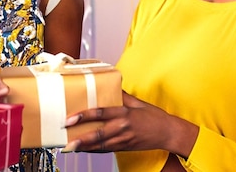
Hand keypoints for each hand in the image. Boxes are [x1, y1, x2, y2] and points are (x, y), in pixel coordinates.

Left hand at [63, 92, 197, 157]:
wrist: (168, 133)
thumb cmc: (153, 116)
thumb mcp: (137, 102)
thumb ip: (121, 95)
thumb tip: (108, 86)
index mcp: (124, 113)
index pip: (101, 113)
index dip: (84, 116)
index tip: (71, 117)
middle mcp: (122, 127)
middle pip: (98, 134)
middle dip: (81, 137)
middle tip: (67, 139)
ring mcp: (124, 139)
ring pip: (101, 145)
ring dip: (85, 146)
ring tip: (71, 146)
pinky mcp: (125, 147)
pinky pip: (107, 149)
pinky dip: (94, 150)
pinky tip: (84, 149)